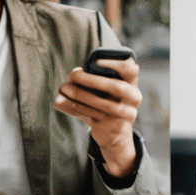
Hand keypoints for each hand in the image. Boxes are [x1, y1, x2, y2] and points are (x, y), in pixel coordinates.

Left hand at [54, 56, 141, 178]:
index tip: (96, 61)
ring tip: (63, 87)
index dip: (115, 63)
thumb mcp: (105, 89)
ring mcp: (124, 115)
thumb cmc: (106, 101)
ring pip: (103, 104)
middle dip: (92, 80)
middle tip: (72, 74)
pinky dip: (75, 107)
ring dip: (80, 94)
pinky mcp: (111, 128)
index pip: (131, 69)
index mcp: (132, 83)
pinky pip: (92, 115)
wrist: (115, 134)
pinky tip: (62, 101)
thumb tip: (73, 75)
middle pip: (117, 87)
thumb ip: (92, 78)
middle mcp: (133, 99)